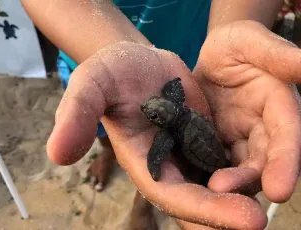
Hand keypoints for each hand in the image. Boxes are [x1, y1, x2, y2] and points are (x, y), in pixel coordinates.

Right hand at [47, 41, 265, 229]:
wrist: (137, 61)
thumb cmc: (112, 72)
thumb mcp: (92, 85)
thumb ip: (77, 114)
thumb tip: (57, 153)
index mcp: (144, 162)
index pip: (174, 195)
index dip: (206, 211)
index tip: (248, 220)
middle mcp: (169, 164)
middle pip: (203, 196)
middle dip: (232, 210)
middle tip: (265, 218)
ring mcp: (190, 151)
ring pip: (221, 180)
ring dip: (248, 190)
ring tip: (280, 188)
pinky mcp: (206, 136)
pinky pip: (231, 156)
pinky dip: (249, 165)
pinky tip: (273, 165)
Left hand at [194, 20, 300, 202]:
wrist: (211, 58)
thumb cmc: (233, 45)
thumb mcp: (251, 42)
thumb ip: (278, 56)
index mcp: (277, 104)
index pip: (287, 135)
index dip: (285, 162)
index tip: (279, 190)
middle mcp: (262, 128)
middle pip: (262, 160)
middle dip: (247, 180)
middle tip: (221, 191)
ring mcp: (238, 137)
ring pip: (237, 166)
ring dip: (226, 183)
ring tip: (206, 193)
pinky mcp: (215, 141)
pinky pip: (212, 161)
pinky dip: (205, 174)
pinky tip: (191, 184)